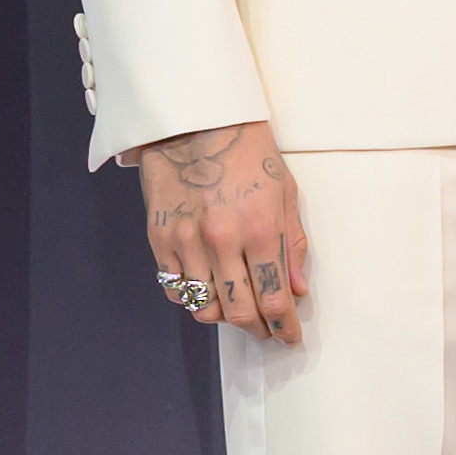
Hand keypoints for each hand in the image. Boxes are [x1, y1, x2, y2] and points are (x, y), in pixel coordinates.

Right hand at [135, 118, 310, 344]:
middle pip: (238, 312)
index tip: (288, 336)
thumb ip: (292, 242)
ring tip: (236, 309)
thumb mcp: (284, 190)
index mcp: (260, 228)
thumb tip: (297, 288)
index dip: (283, 326)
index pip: (273, 298)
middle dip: (257, 330)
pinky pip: (175, 289)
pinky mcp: (159, 238)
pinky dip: (192, 298)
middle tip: (265, 330)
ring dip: (224, 317)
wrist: (193, 118)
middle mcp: (222, 240)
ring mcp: (186, 241)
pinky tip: (206, 289)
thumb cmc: (246, 149)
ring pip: (204, 308)